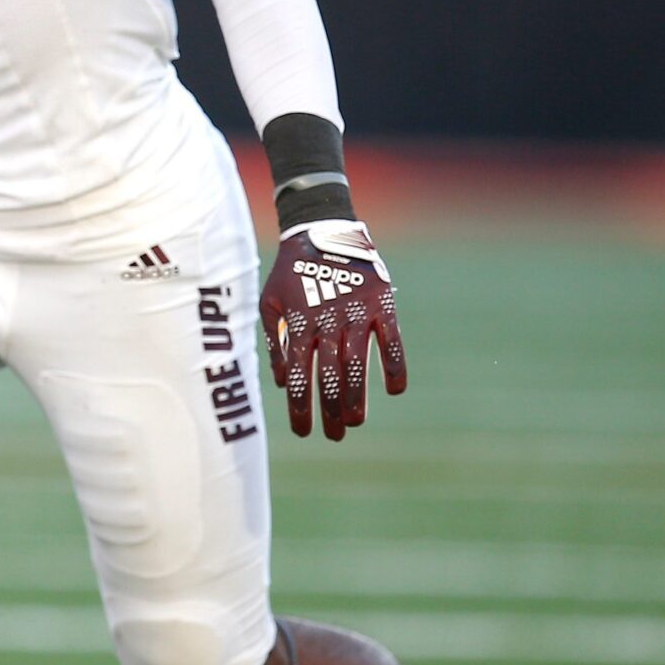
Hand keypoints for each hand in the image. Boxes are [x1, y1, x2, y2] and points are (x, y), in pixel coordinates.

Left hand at [258, 219, 405, 440]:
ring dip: (358, 396)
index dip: (301, 408)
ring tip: (355, 421)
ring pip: (358, 364)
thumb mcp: (270, 302)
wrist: (322, 229)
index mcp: (298, 324)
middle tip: (335, 435)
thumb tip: (284, 382)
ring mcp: (356, 313)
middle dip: (330, 411)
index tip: (303, 433)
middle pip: (330, 377)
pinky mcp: (381, 303)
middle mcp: (327, 321)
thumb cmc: (290, 272)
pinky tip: (394, 390)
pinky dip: (395, 365)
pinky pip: (392, 340)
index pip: (299, 377)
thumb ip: (276, 342)